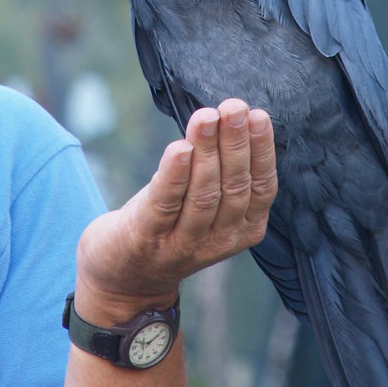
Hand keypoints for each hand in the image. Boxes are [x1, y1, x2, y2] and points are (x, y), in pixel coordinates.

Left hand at [73, 99, 276, 325]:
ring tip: (207, 116)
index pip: (262, 187)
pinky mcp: (147, 238)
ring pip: (203, 193)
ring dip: (207, 151)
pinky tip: (180, 148)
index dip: (261, 150)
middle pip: (234, 186)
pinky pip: (165, 203)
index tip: (257, 115)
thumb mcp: (211, 203)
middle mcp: (220, 240)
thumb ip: (227, 170)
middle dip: (235, 142)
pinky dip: (174, 175)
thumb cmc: (175, 223)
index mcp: (244, 228)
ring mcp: (184, 243)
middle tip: (234, 107)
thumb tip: (239, 114)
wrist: (126, 279)